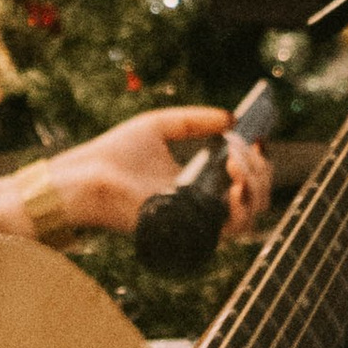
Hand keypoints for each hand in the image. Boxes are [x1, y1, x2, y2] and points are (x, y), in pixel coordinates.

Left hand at [0, 107, 272, 247]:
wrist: (86, 178)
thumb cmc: (114, 154)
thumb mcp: (158, 126)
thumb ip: (193, 121)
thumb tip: (230, 118)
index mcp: (195, 182)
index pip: (240, 180)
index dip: (257, 162)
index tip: (258, 138)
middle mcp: (200, 204)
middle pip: (254, 197)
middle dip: (261, 169)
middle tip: (245, 146)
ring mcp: (197, 219)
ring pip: (251, 214)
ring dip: (256, 184)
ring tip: (235, 161)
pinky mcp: (189, 229)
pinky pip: (232, 228)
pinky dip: (243, 204)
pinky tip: (232, 180)